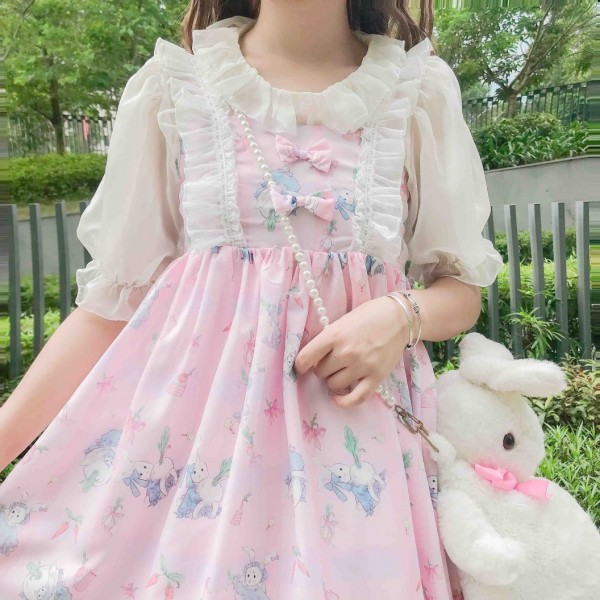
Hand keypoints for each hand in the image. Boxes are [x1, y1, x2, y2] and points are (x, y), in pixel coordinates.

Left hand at [294, 295, 410, 407]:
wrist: (400, 318)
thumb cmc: (368, 316)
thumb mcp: (342, 321)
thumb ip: (328, 339)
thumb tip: (313, 360)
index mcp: (334, 335)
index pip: (305, 358)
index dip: (299, 365)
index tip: (301, 366)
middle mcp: (347, 352)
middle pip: (320, 372)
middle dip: (322, 368)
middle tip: (331, 360)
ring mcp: (362, 366)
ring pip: (334, 385)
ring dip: (334, 379)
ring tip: (341, 370)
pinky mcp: (376, 377)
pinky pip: (355, 398)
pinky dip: (343, 401)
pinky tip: (337, 397)